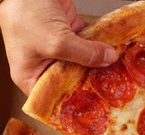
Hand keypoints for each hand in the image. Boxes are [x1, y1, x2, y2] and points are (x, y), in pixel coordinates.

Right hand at [0, 0, 117, 94]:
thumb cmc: (25, 14)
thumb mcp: (56, 41)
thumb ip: (84, 53)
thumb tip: (109, 59)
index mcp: (30, 76)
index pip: (52, 99)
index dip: (72, 105)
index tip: (95, 109)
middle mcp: (43, 64)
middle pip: (72, 81)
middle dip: (92, 83)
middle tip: (114, 92)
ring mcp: (57, 47)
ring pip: (83, 61)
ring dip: (100, 63)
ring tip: (120, 73)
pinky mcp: (68, 31)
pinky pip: (87, 42)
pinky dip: (100, 44)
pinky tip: (116, 50)